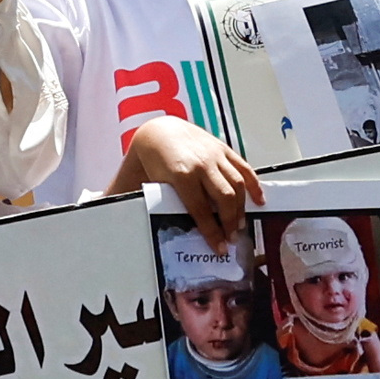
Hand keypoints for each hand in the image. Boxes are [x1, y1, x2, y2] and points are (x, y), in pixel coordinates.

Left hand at [115, 113, 257, 250]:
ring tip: (241, 225)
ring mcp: (215, 155)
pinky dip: (254, 185)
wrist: (160, 130)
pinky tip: (259, 201)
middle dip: (231, 222)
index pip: (200, 210)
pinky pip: (244, 168)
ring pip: (237, 184)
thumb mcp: (145, 182)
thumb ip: (139, 204)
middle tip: (232, 239)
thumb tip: (120, 224)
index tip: (219, 247)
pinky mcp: (224, 149)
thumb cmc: (151, 160)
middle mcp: (201, 164)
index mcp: (180, 174)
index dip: (212, 231)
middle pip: (224, 198)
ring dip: (242, 208)